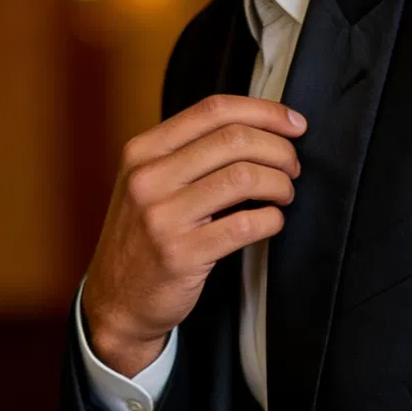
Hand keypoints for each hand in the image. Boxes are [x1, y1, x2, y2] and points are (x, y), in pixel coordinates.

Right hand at [82, 94, 306, 376]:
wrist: (116, 301)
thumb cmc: (144, 237)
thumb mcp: (149, 183)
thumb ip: (189, 153)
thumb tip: (259, 127)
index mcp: (142, 151)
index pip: (213, 109)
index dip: (264, 111)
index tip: (295, 124)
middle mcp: (148, 178)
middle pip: (234, 140)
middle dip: (279, 149)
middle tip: (292, 167)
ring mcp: (162, 217)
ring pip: (244, 177)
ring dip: (280, 183)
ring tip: (284, 194)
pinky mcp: (181, 254)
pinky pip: (245, 225)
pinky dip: (272, 220)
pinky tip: (272, 222)